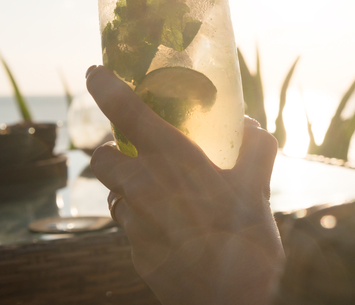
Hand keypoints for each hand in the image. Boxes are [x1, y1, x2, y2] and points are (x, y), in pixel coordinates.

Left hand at [87, 65, 282, 304]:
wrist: (229, 299)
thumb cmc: (245, 239)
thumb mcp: (258, 187)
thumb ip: (255, 149)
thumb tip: (250, 126)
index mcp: (173, 160)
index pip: (126, 111)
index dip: (106, 87)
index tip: (96, 73)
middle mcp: (144, 186)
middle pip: (102, 157)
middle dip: (110, 150)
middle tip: (131, 150)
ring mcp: (135, 222)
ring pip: (112, 193)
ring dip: (125, 187)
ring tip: (154, 192)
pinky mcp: (135, 251)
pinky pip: (128, 226)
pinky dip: (140, 219)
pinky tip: (168, 226)